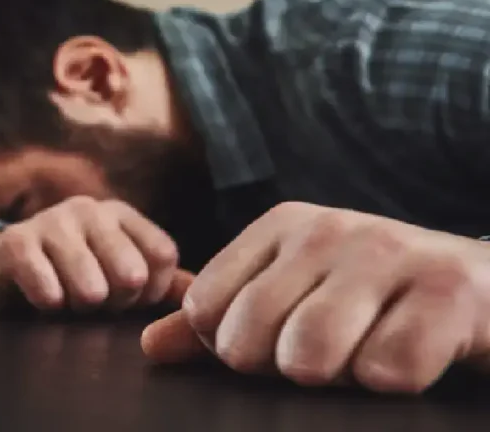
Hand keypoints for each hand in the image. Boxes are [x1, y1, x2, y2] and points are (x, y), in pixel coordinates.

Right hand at [0, 196, 179, 310]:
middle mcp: (89, 209)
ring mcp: (50, 221)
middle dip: (116, 303)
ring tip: (67, 301)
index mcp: (119, 214)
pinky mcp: (15, 242)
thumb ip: (160, 280)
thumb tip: (201, 292)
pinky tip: (44, 299)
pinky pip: (47, 289)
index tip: (129, 299)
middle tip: (95, 302)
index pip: (162, 255)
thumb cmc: (67, 270)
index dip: (151, 292)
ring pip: (91, 288)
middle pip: (131, 274)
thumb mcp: (114, 269)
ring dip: (80, 308)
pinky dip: (50, 305)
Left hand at [140, 202, 489, 393]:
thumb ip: (223, 319)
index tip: (278, 343)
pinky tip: (412, 358)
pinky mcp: (448, 291)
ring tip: (365, 357)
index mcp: (282, 226)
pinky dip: (392, 381)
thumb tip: (151, 346)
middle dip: (281, 368)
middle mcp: (328, 230)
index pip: (206, 310)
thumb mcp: (295, 295)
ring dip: (336, 376)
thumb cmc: (377, 299)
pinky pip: (386, 369)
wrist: (488, 289)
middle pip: (249, 338)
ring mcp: (389, 254)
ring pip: (309, 352)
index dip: (233, 349)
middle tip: (326, 358)